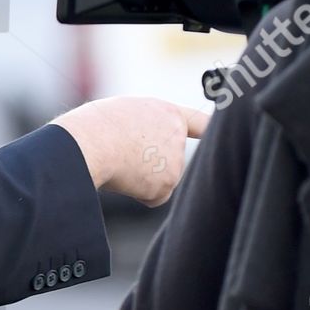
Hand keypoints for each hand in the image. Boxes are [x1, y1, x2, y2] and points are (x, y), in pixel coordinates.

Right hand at [51, 97, 207, 206]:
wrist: (89, 142)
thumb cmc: (94, 127)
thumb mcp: (123, 116)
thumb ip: (144, 130)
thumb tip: (142, 156)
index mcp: (165, 113)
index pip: (197, 121)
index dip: (208, 129)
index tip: (219, 134)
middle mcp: (177, 134)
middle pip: (169, 161)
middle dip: (150, 166)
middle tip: (124, 156)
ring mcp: (175, 159)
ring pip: (160, 181)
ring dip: (140, 179)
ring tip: (118, 162)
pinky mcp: (167, 182)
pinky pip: (153, 197)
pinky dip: (140, 194)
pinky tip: (125, 178)